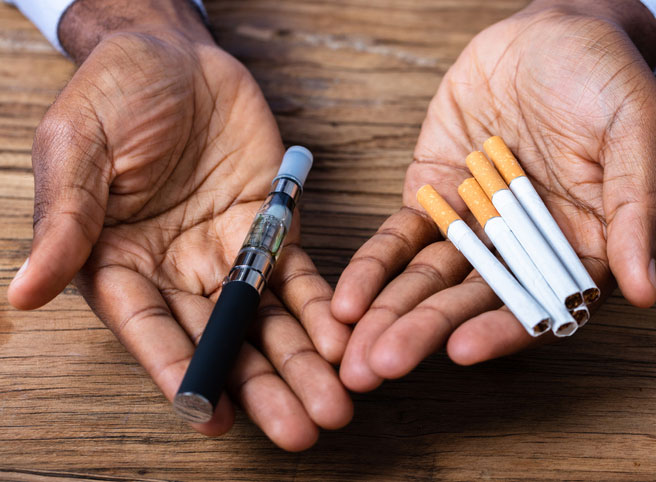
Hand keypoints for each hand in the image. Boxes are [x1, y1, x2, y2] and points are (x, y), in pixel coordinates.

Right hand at [7, 0, 350, 449]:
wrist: (175, 55)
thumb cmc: (115, 94)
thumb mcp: (79, 147)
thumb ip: (67, 220)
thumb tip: (24, 291)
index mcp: (119, 263)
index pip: (150, 330)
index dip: (180, 372)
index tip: (208, 415)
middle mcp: (176, 271)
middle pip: (222, 342)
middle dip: (262, 387)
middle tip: (300, 429)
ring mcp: (228, 254)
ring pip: (268, 322)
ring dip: (302, 364)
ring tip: (335, 404)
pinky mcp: (271, 230)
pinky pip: (299, 278)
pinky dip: (321, 310)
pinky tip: (344, 341)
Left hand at [333, 0, 655, 390]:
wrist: (550, 35)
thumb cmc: (606, 80)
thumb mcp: (638, 133)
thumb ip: (639, 208)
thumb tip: (645, 288)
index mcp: (578, 251)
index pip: (539, 306)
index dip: (501, 331)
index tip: (462, 349)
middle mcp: (521, 251)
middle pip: (470, 303)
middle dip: (422, 333)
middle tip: (378, 367)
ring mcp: (472, 227)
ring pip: (426, 280)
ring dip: (388, 315)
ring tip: (351, 351)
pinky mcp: (431, 200)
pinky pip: (400, 239)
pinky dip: (374, 268)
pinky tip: (347, 300)